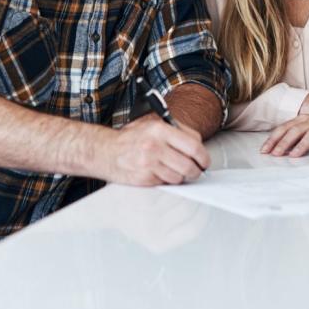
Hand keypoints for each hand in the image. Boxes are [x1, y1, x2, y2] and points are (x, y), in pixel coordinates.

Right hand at [95, 114, 210, 185]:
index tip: (204, 161)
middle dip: (195, 171)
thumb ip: (176, 131)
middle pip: (189, 165)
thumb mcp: (152, 124)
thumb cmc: (130, 138)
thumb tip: (198, 143)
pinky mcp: (144, 178)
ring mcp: (149, 163)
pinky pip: (166, 183)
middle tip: (195, 170)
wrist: (104, 150)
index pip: (194, 146)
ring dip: (180, 176)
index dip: (203, 157)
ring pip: (179, 177)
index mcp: (159, 129)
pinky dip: (166, 180)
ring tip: (173, 169)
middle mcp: (154, 146)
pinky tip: (159, 173)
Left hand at [261, 111, 308, 156]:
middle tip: (276, 154)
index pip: (284, 128)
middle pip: (295, 131)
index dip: (273, 139)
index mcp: (303, 119)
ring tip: (294, 155)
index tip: (265, 150)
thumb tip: (279, 149)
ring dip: (301, 145)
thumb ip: (296, 136)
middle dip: (284, 143)